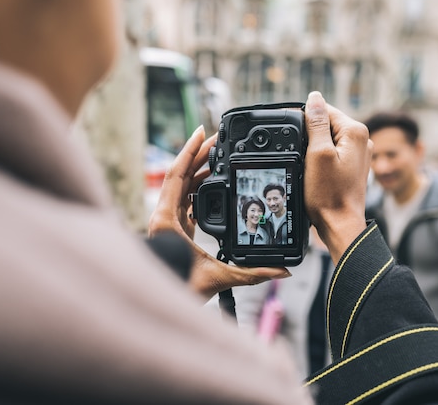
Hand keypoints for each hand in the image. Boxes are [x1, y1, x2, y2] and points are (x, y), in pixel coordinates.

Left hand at [148, 126, 290, 298]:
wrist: (157, 305)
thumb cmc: (177, 288)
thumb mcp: (218, 278)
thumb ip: (251, 273)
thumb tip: (280, 270)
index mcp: (166, 219)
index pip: (176, 174)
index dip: (190, 151)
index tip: (203, 132)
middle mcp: (163, 216)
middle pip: (180, 175)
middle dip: (199, 155)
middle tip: (218, 140)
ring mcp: (167, 221)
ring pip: (181, 187)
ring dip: (199, 171)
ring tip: (218, 159)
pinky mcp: (173, 228)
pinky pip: (184, 200)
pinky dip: (198, 189)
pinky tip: (210, 186)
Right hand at [304, 92, 370, 263]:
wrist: (340, 224)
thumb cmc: (329, 194)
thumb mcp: (317, 153)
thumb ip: (316, 123)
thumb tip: (314, 98)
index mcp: (356, 131)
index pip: (324, 110)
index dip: (306, 123)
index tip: (301, 144)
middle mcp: (362, 139)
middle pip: (326, 124)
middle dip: (311, 138)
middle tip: (308, 161)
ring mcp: (359, 154)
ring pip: (328, 140)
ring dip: (315, 151)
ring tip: (314, 170)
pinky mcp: (353, 166)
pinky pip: (332, 154)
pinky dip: (322, 160)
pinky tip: (319, 175)